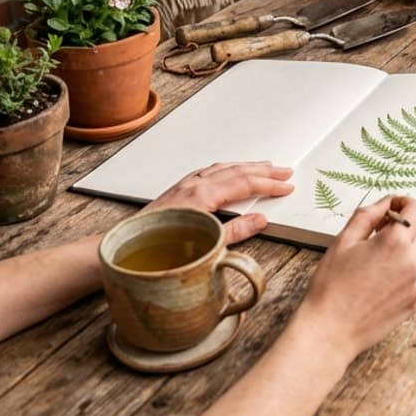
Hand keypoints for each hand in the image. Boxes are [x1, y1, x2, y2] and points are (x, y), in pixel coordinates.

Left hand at [147, 161, 294, 244]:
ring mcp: (184, 185)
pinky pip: (208, 171)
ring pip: (222, 168)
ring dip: (245, 166)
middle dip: (263, 170)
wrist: (130, 249)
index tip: (286, 186)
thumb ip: (235, 230)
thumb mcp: (206, 243)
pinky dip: (226, 168)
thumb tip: (260, 220)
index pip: (244, 184)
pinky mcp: (178, 190)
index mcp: (203, 194)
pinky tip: (228, 171)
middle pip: (236, 171)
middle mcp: (194, 184)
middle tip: (284, 171)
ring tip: (263, 166)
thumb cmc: (162, 249)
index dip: (269, 184)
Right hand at [295, 195, 415, 363]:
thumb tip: (385, 204)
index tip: (391, 208)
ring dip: (411, 246)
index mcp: (395, 243)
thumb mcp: (343, 241)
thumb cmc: (331, 287)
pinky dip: (411, 268)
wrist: (330, 330)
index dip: (403, 203)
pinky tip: (386, 275)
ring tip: (384, 254)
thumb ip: (368, 215)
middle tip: (379, 232)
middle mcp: (413, 262)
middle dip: (405, 225)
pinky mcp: (415, 301)